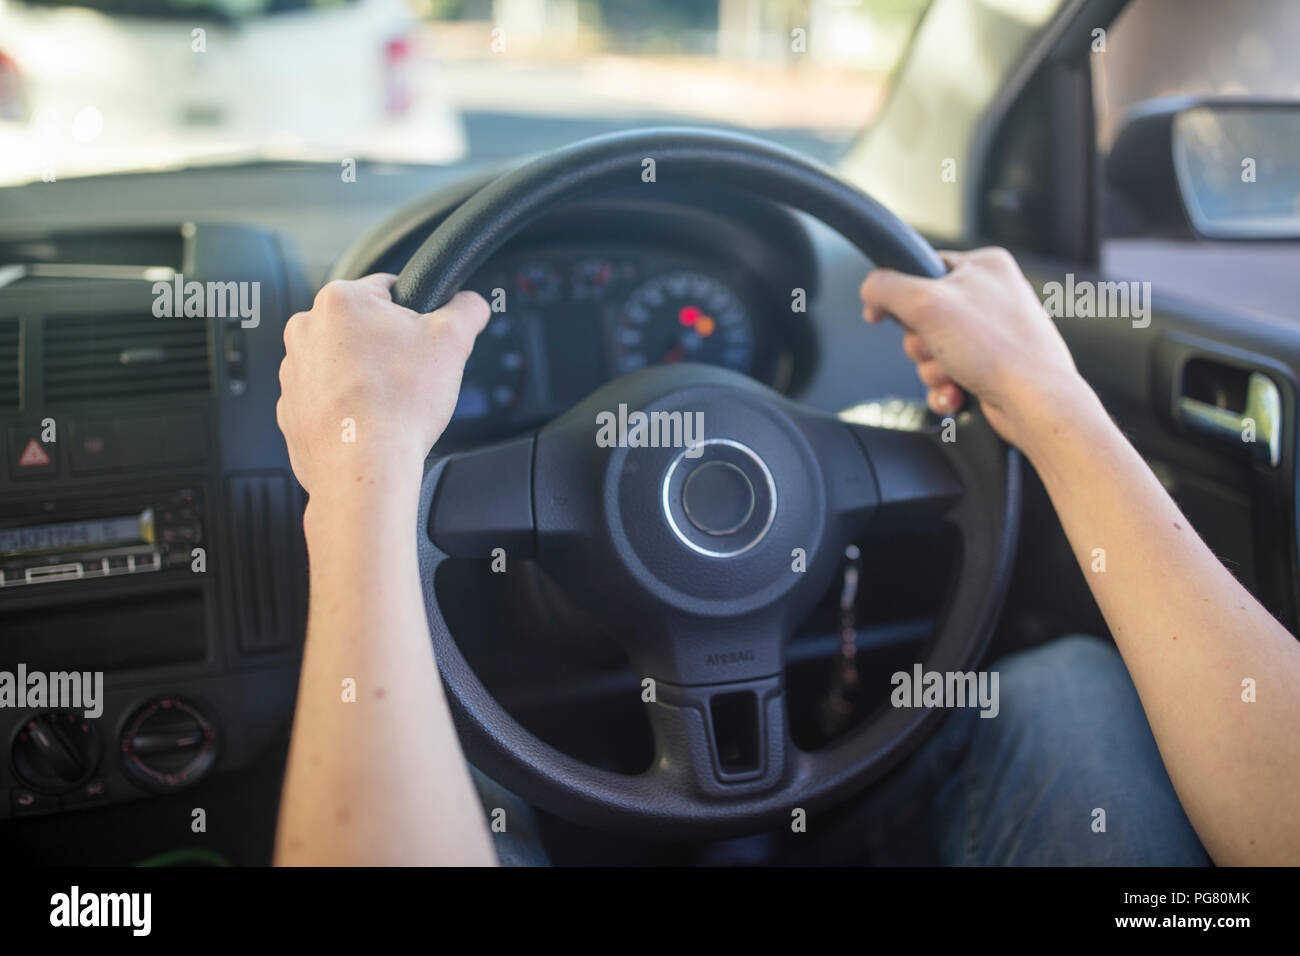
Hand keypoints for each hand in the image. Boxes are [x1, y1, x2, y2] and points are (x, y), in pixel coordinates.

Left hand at [276, 274, 488, 496]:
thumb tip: (471, 303)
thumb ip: (466, 309)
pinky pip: (326, 398)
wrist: (365, 467)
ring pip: (342, 362)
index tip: (425, 340)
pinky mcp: (290, 409)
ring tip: (389, 401)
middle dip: (388, 347)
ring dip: (366, 376)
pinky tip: (369, 421)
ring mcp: (293, 371)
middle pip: (362, 327)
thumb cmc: (400, 404)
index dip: (416, 314)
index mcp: (339, 300)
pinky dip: (346, 407)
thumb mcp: (452, 341)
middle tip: (411, 374)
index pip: (388, 289)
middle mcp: (305, 330)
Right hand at [860, 246, 1090, 449]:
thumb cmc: (998, 350)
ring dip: (932, 370)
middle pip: (921, 317)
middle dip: (921, 344)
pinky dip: (945, 388)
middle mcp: (991, 296)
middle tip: (938, 348)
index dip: (899, 296)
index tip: (885, 315)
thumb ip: (886, 288)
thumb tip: (870, 290)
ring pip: (931, 351)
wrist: (1035, 403)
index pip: (920, 269)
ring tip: (956, 373)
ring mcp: (992, 334)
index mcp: (984, 266)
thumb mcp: (925, 304)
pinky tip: (957, 392)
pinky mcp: (991, 367)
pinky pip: (946, 376)